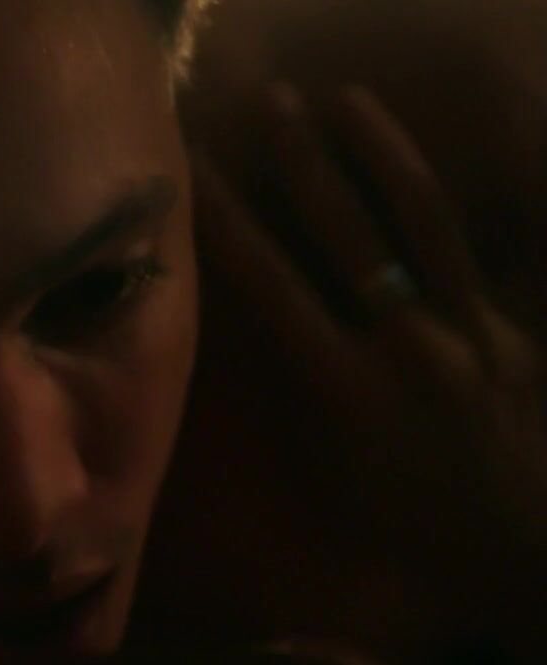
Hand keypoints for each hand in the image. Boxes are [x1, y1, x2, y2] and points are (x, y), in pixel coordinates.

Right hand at [143, 84, 545, 658]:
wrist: (530, 555)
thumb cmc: (420, 543)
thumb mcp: (335, 503)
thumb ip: (291, 419)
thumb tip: (244, 382)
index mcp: (347, 390)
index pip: (272, 285)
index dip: (228, 223)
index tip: (196, 174)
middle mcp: (404, 345)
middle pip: (344, 233)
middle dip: (301, 162)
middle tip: (272, 101)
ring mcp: (467, 330)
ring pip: (419, 222)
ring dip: (379, 154)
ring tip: (347, 101)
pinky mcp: (511, 329)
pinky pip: (476, 250)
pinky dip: (449, 202)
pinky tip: (427, 165)